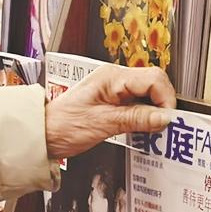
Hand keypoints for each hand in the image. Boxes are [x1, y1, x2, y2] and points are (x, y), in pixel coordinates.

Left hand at [44, 65, 175, 159]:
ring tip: (152, 130)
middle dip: (162, 105)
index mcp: (112, 77)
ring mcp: (114, 89)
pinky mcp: (113, 101)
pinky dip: (145, 117)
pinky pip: (138, 104)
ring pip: (148, 95)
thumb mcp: (103, 123)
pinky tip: (142, 129)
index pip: (154, 79)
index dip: (166, 99)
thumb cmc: (62, 125)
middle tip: (163, 127)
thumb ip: (137, 118)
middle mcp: (115, 78)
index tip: (168, 119)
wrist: (42, 134)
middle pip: (155, 85)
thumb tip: (165, 117)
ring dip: (154, 112)